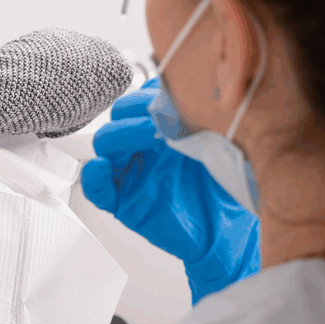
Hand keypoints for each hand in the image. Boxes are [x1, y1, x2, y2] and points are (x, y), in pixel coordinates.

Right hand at [82, 77, 260, 304]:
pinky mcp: (124, 202)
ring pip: (105, 145)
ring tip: (149, 134)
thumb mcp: (220, 142)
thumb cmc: (227, 188)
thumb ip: (199, 118)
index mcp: (162, 129)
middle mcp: (143, 148)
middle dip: (135, 111)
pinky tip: (102, 167)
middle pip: (118, 118)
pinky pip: (97, 189)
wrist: (230, 230)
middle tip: (160, 116)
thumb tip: (185, 92)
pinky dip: (94, 177)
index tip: (166, 95)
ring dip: (120, 134)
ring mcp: (131, 173)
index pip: (140, 101)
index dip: (147, 94)